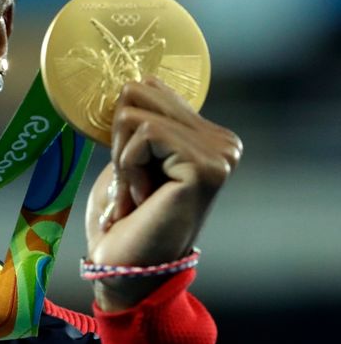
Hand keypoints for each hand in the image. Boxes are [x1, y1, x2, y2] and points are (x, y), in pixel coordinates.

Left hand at [84, 76, 241, 310]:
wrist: (124, 265)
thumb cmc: (123, 214)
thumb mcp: (131, 153)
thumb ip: (143, 117)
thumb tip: (136, 78)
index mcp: (208, 134)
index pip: (149, 87)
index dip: (122, 127)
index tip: (131, 169)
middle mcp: (224, 141)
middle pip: (139, 91)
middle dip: (119, 138)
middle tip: (132, 181)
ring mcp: (221, 154)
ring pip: (135, 112)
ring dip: (122, 156)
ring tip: (138, 192)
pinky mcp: (207, 167)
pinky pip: (144, 133)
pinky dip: (128, 165)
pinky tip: (143, 198)